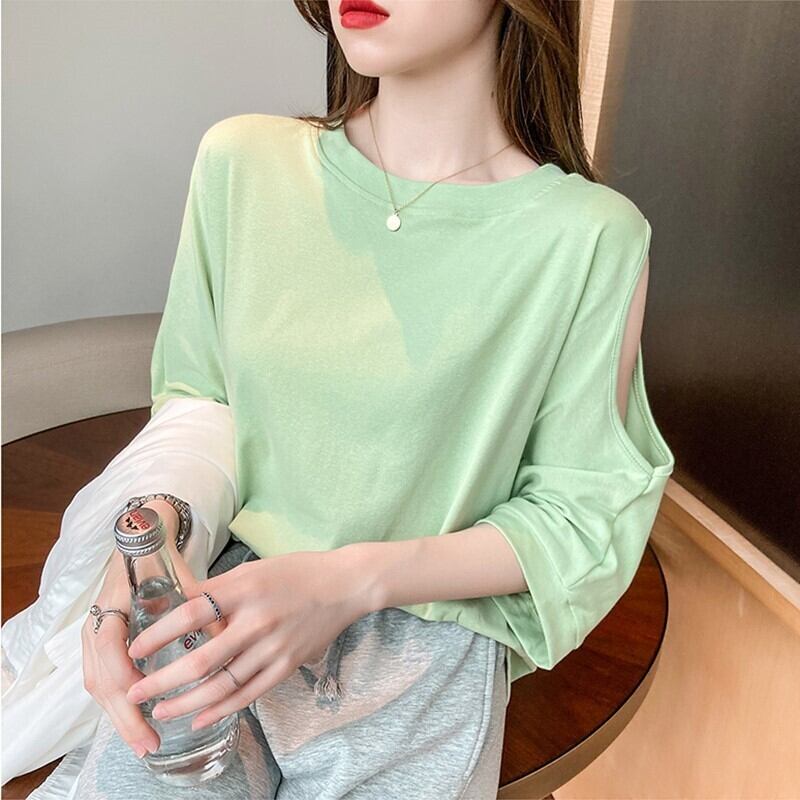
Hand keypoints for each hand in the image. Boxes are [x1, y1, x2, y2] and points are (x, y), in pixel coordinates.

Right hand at [81, 500, 211, 758]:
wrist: (140, 539)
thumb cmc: (162, 561)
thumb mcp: (182, 582)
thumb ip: (201, 610)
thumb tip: (226, 638)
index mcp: (113, 610)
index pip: (114, 663)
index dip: (132, 694)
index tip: (153, 715)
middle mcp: (96, 626)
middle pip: (102, 684)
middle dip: (125, 719)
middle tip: (148, 745)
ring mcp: (92, 635)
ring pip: (98, 686)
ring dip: (119, 715)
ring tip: (143, 739)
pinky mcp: (99, 642)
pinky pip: (100, 679)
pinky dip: (115, 702)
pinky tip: (136, 716)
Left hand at [124, 548, 367, 729]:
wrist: (345, 585)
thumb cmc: (296, 572)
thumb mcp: (253, 570)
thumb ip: (217, 588)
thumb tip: (176, 605)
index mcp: (244, 589)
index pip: (190, 614)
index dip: (158, 635)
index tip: (135, 650)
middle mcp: (257, 620)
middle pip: (200, 660)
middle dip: (161, 680)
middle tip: (134, 692)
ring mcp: (273, 647)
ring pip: (221, 685)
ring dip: (185, 702)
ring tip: (159, 710)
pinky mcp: (287, 666)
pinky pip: (249, 694)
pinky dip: (222, 709)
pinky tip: (200, 717)